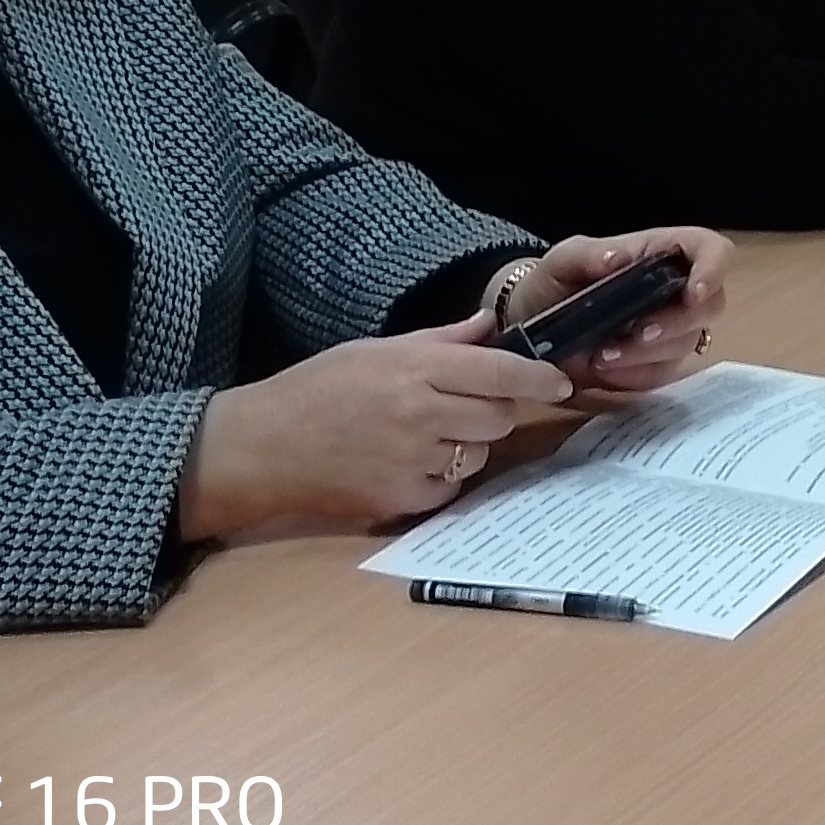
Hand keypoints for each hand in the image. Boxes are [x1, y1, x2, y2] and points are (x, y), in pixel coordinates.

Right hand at [175, 319, 570, 542]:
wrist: (263, 447)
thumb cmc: (317, 388)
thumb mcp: (376, 350)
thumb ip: (440, 341)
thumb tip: (489, 325)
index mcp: (414, 370)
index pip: (498, 371)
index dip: (536, 378)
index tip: (561, 382)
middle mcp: (420, 415)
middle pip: (498, 415)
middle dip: (496, 409)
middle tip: (470, 404)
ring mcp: (411, 461)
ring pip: (478, 452)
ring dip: (468, 443)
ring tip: (429, 432)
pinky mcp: (400, 499)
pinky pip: (449, 486)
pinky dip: (442, 475)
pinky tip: (409, 461)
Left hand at [492, 229, 734, 407]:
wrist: (529, 325)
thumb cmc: (552, 282)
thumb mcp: (560, 261)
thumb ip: (587, 255)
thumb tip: (618, 258)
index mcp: (661, 252)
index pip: (712, 250)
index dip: (714, 269)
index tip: (695, 293)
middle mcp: (674, 290)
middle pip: (710, 305)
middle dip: (676, 324)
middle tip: (636, 335)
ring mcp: (667, 330)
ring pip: (685, 344)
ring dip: (646, 355)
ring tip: (600, 356)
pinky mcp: (652, 365)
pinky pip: (659, 376)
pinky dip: (631, 376)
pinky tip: (602, 370)